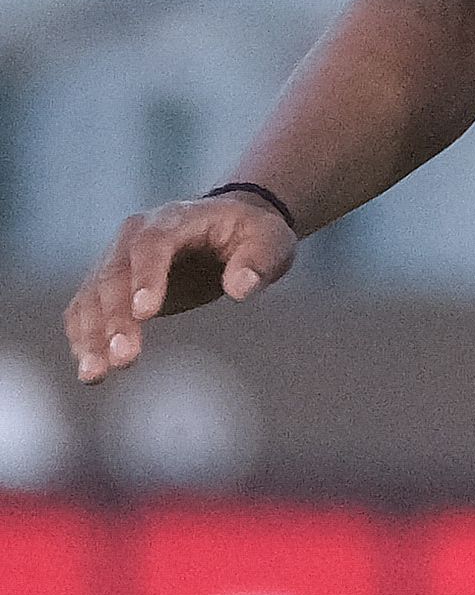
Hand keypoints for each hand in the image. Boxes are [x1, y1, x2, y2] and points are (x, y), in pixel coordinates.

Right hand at [65, 190, 299, 383]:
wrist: (228, 227)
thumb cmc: (253, 234)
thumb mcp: (271, 241)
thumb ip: (258, 261)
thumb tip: (240, 288)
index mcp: (173, 220)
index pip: (152, 246)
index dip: (146, 278)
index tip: (144, 314)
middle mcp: (134, 237)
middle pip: (115, 276)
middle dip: (116, 318)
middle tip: (124, 357)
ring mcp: (117, 260)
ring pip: (93, 297)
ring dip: (91, 336)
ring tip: (95, 374)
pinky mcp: (112, 286)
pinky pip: (87, 311)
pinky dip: (84, 338)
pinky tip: (90, 372)